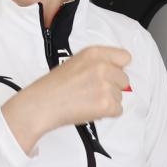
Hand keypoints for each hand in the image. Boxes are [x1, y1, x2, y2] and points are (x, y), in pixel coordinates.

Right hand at [2, 46, 130, 152]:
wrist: (41, 104)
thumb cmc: (54, 86)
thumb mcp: (76, 62)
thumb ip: (98, 62)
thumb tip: (117, 70)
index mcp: (94, 53)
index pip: (125, 57)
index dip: (118, 68)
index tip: (110, 74)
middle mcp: (102, 67)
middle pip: (124, 79)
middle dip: (113, 86)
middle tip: (92, 91)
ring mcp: (105, 86)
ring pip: (120, 96)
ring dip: (108, 101)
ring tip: (87, 100)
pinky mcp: (106, 104)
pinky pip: (118, 110)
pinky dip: (107, 113)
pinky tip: (90, 109)